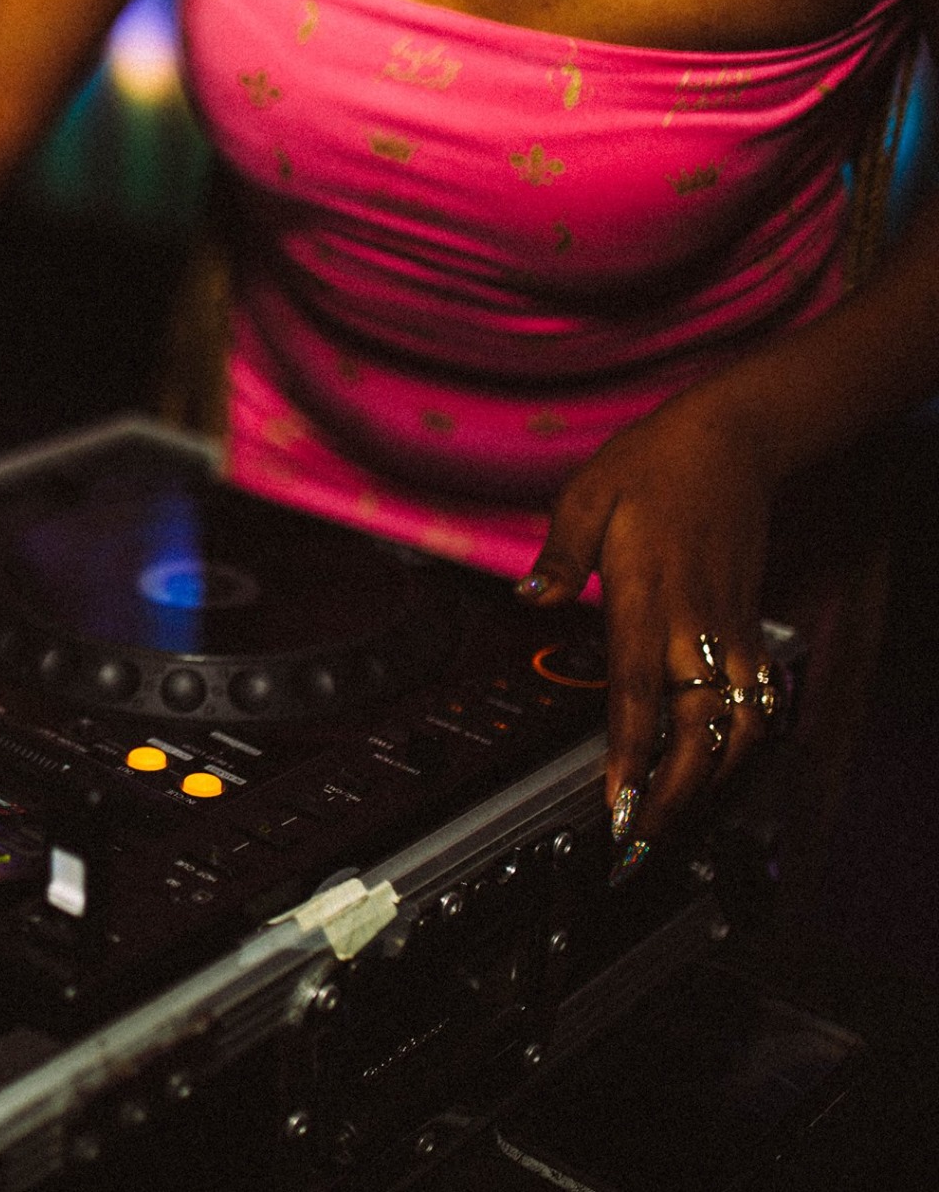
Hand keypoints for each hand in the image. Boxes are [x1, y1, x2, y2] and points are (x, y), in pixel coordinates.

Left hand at [517, 402, 779, 882]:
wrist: (728, 441)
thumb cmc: (651, 466)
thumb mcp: (585, 496)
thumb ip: (560, 556)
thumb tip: (529, 596)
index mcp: (648, 598)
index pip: (636, 695)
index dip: (629, 757)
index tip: (615, 805)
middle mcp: (694, 623)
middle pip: (696, 731)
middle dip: (672, 796)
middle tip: (638, 842)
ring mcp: (727, 627)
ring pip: (736, 725)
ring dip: (711, 780)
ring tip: (672, 821)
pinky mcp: (745, 625)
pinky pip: (754, 699)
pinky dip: (741, 743)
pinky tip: (718, 769)